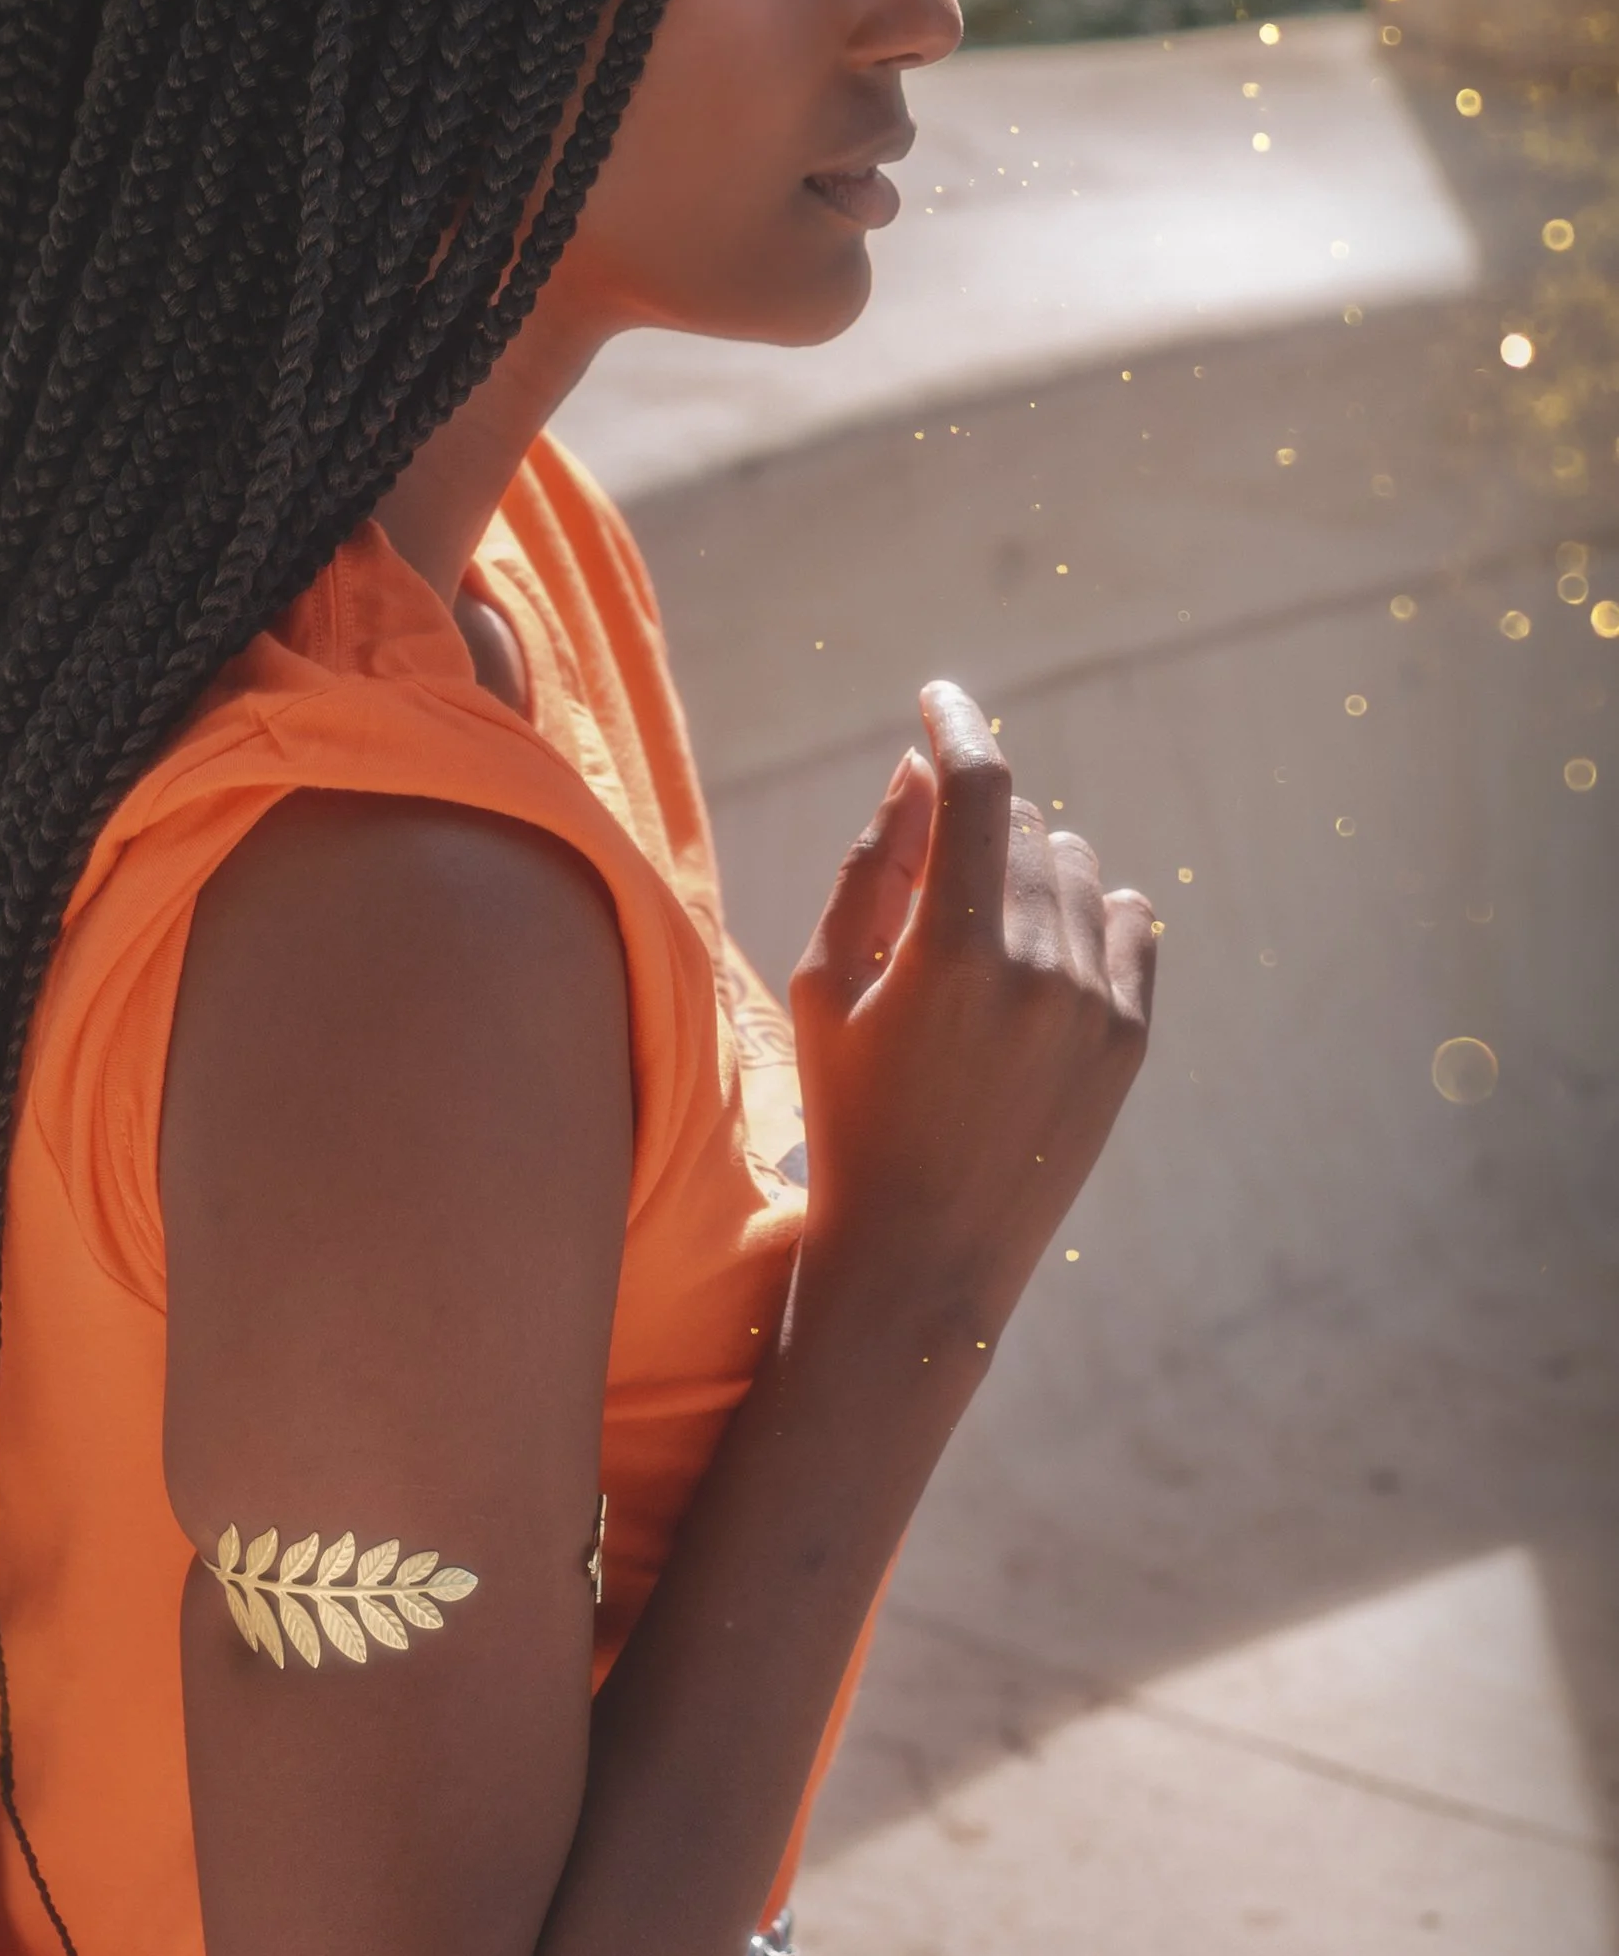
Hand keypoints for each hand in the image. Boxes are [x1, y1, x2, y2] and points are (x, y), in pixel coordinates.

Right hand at [787, 680, 1153, 1333]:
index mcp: (950, 953)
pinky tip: (1041, 951)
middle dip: (967, 825)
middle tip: (920, 885)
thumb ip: (871, 865)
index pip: (976, 786)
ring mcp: (1097, 1008)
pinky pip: (1129, 917)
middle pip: (1020, 824)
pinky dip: (1086, 910)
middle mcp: (1039, 971)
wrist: (925, 1257)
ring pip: (1073, 864)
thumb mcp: (822, 984)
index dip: (957, 722)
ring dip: (1022, 866)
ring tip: (971, 936)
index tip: (936, 698)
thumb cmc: (848, 1113)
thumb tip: (917, 771)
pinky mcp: (1132, 1040)